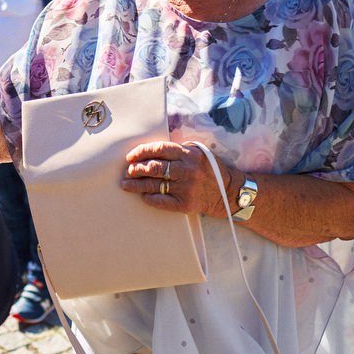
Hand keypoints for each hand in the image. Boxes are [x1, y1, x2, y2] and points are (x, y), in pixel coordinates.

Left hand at [121, 141, 235, 218]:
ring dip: (137, 185)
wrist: (227, 192)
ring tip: (126, 184)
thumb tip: (149, 152)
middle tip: (128, 171)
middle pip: (154, 167)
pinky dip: (149, 198)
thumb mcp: (198, 153)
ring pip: (154, 185)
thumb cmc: (209, 170)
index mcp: (189, 154)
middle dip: (136, 169)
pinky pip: (161, 201)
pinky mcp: (185, 204)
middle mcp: (188, 170)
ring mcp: (186, 188)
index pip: (160, 149)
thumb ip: (177, 150)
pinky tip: (143, 196)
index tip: (131, 156)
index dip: (142, 152)